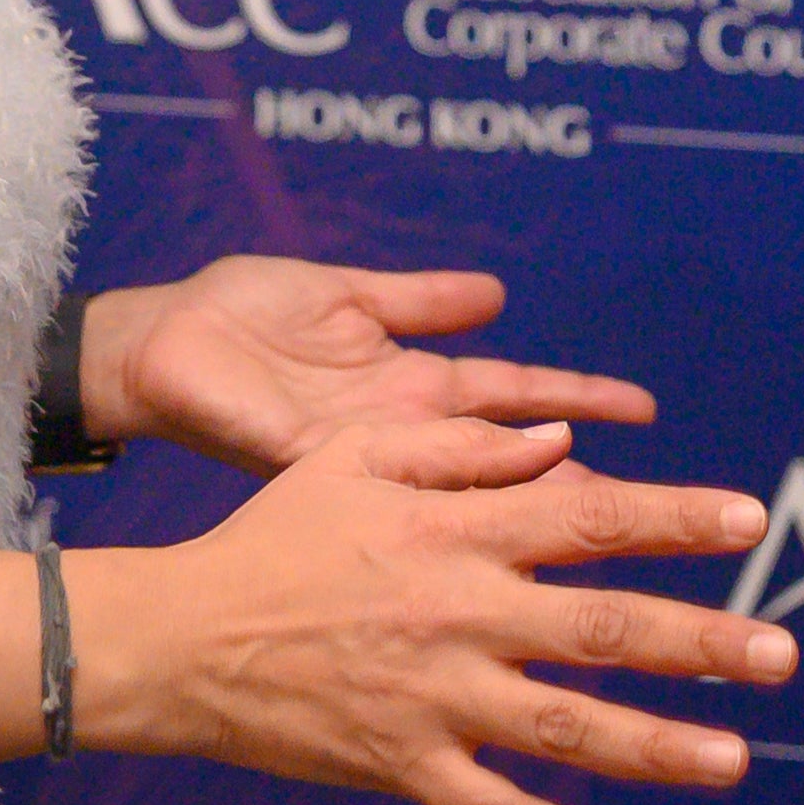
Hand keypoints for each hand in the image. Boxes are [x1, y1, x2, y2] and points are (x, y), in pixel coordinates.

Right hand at [79, 417, 794, 804]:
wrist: (181, 640)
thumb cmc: (276, 534)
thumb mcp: (358, 455)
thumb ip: (465, 449)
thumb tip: (561, 445)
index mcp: (456, 530)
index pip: (590, 518)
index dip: (674, 519)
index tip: (751, 520)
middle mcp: (460, 612)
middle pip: (603, 628)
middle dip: (701, 642)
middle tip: (781, 654)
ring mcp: (434, 697)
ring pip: (565, 728)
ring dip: (656, 746)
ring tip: (736, 757)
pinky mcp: (403, 766)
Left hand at [84, 259, 659, 475]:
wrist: (155, 344)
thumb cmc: (237, 315)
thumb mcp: (345, 293)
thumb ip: (418, 299)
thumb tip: (498, 292)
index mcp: (409, 386)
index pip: (515, 395)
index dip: (579, 399)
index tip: (646, 409)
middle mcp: (398, 428)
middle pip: (506, 452)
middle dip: (575, 470)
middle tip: (648, 499)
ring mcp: (362, 450)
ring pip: (461, 478)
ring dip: (524, 494)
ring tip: (597, 512)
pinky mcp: (315, 456)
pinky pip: (391, 471)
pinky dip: (443, 477)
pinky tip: (492, 479)